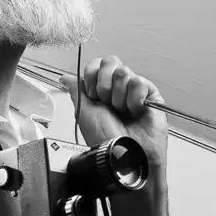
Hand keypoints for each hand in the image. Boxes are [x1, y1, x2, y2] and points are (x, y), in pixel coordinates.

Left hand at [60, 55, 168, 169]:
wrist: (124, 153)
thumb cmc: (104, 138)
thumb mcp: (83, 112)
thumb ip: (76, 90)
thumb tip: (65, 77)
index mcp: (99, 91)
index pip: (96, 65)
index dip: (92, 76)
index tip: (92, 94)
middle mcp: (116, 89)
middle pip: (110, 62)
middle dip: (104, 84)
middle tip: (107, 103)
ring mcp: (133, 91)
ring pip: (124, 72)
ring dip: (119, 95)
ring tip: (122, 111)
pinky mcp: (151, 95)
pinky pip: (140, 82)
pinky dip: (134, 99)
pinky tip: (135, 111)